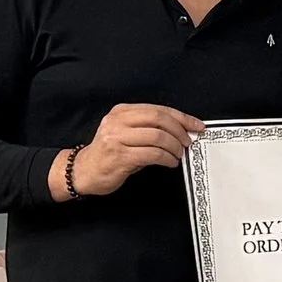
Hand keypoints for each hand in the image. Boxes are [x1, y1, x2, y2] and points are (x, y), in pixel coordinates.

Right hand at [54, 103, 205, 199]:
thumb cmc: (110, 154)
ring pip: (158, 136)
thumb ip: (149, 127)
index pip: (158, 109)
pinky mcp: (120, 156)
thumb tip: (182, 130)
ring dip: (174, 147)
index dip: (182, 117)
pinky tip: (170, 162)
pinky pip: (153, 154)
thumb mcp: (126, 134)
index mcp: (121, 112)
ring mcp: (117, 138)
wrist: (84, 172)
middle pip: (159, 119)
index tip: (197, 125)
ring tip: (178, 154)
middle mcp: (118, 121)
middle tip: (188, 142)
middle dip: (180, 131)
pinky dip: (167, 158)